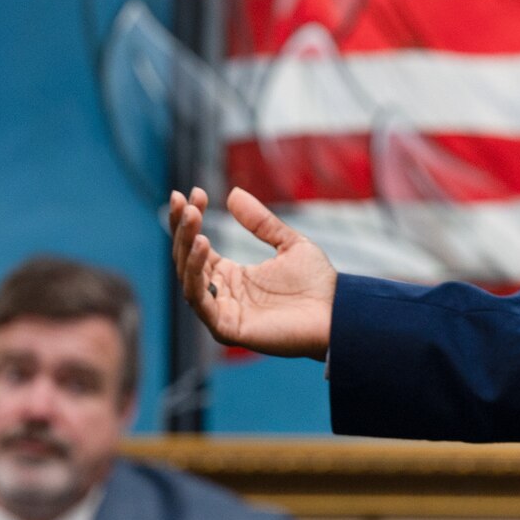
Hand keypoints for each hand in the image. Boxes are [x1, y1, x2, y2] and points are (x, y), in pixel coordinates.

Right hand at [167, 187, 337, 358]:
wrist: (337, 312)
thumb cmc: (317, 284)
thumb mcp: (288, 243)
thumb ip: (261, 222)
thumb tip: (233, 193)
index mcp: (232, 276)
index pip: (197, 246)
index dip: (191, 219)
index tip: (194, 191)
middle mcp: (222, 294)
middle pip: (187, 259)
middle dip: (183, 228)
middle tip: (185, 199)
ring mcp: (222, 312)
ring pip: (188, 277)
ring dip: (185, 246)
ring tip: (193, 216)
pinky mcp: (226, 327)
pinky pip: (198, 300)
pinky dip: (194, 272)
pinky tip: (201, 244)